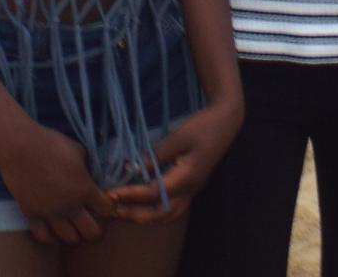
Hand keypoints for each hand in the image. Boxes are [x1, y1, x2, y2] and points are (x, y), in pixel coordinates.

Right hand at [0, 121, 116, 243]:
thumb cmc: (53, 144)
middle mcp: (70, 206)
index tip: (104, 204)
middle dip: (97, 229)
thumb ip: (90, 170)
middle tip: (93, 220)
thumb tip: (95, 178)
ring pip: (70, 240)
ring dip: (76, 234)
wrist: (20, 147)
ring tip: (74, 224)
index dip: (109, 208)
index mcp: (85, 189)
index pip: (108, 211)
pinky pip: (44, 237)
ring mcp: (50, 214)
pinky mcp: (31, 215)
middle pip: (92, 233)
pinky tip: (53, 227)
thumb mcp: (80, 152)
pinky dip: (52, 236)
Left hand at [108, 94, 243, 223]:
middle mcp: (190, 189)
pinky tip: (141, 202)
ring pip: (167, 215)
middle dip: (135, 214)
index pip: (153, 193)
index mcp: (187, 178)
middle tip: (113, 210)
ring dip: (145, 216)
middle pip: (160, 214)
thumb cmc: (203, 126)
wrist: (226, 122)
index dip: (131, 195)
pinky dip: (154, 210)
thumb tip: (134, 169)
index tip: (111, 194)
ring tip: (124, 211)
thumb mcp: (178, 137)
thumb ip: (156, 155)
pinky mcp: (191, 185)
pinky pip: (172, 207)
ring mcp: (192, 190)